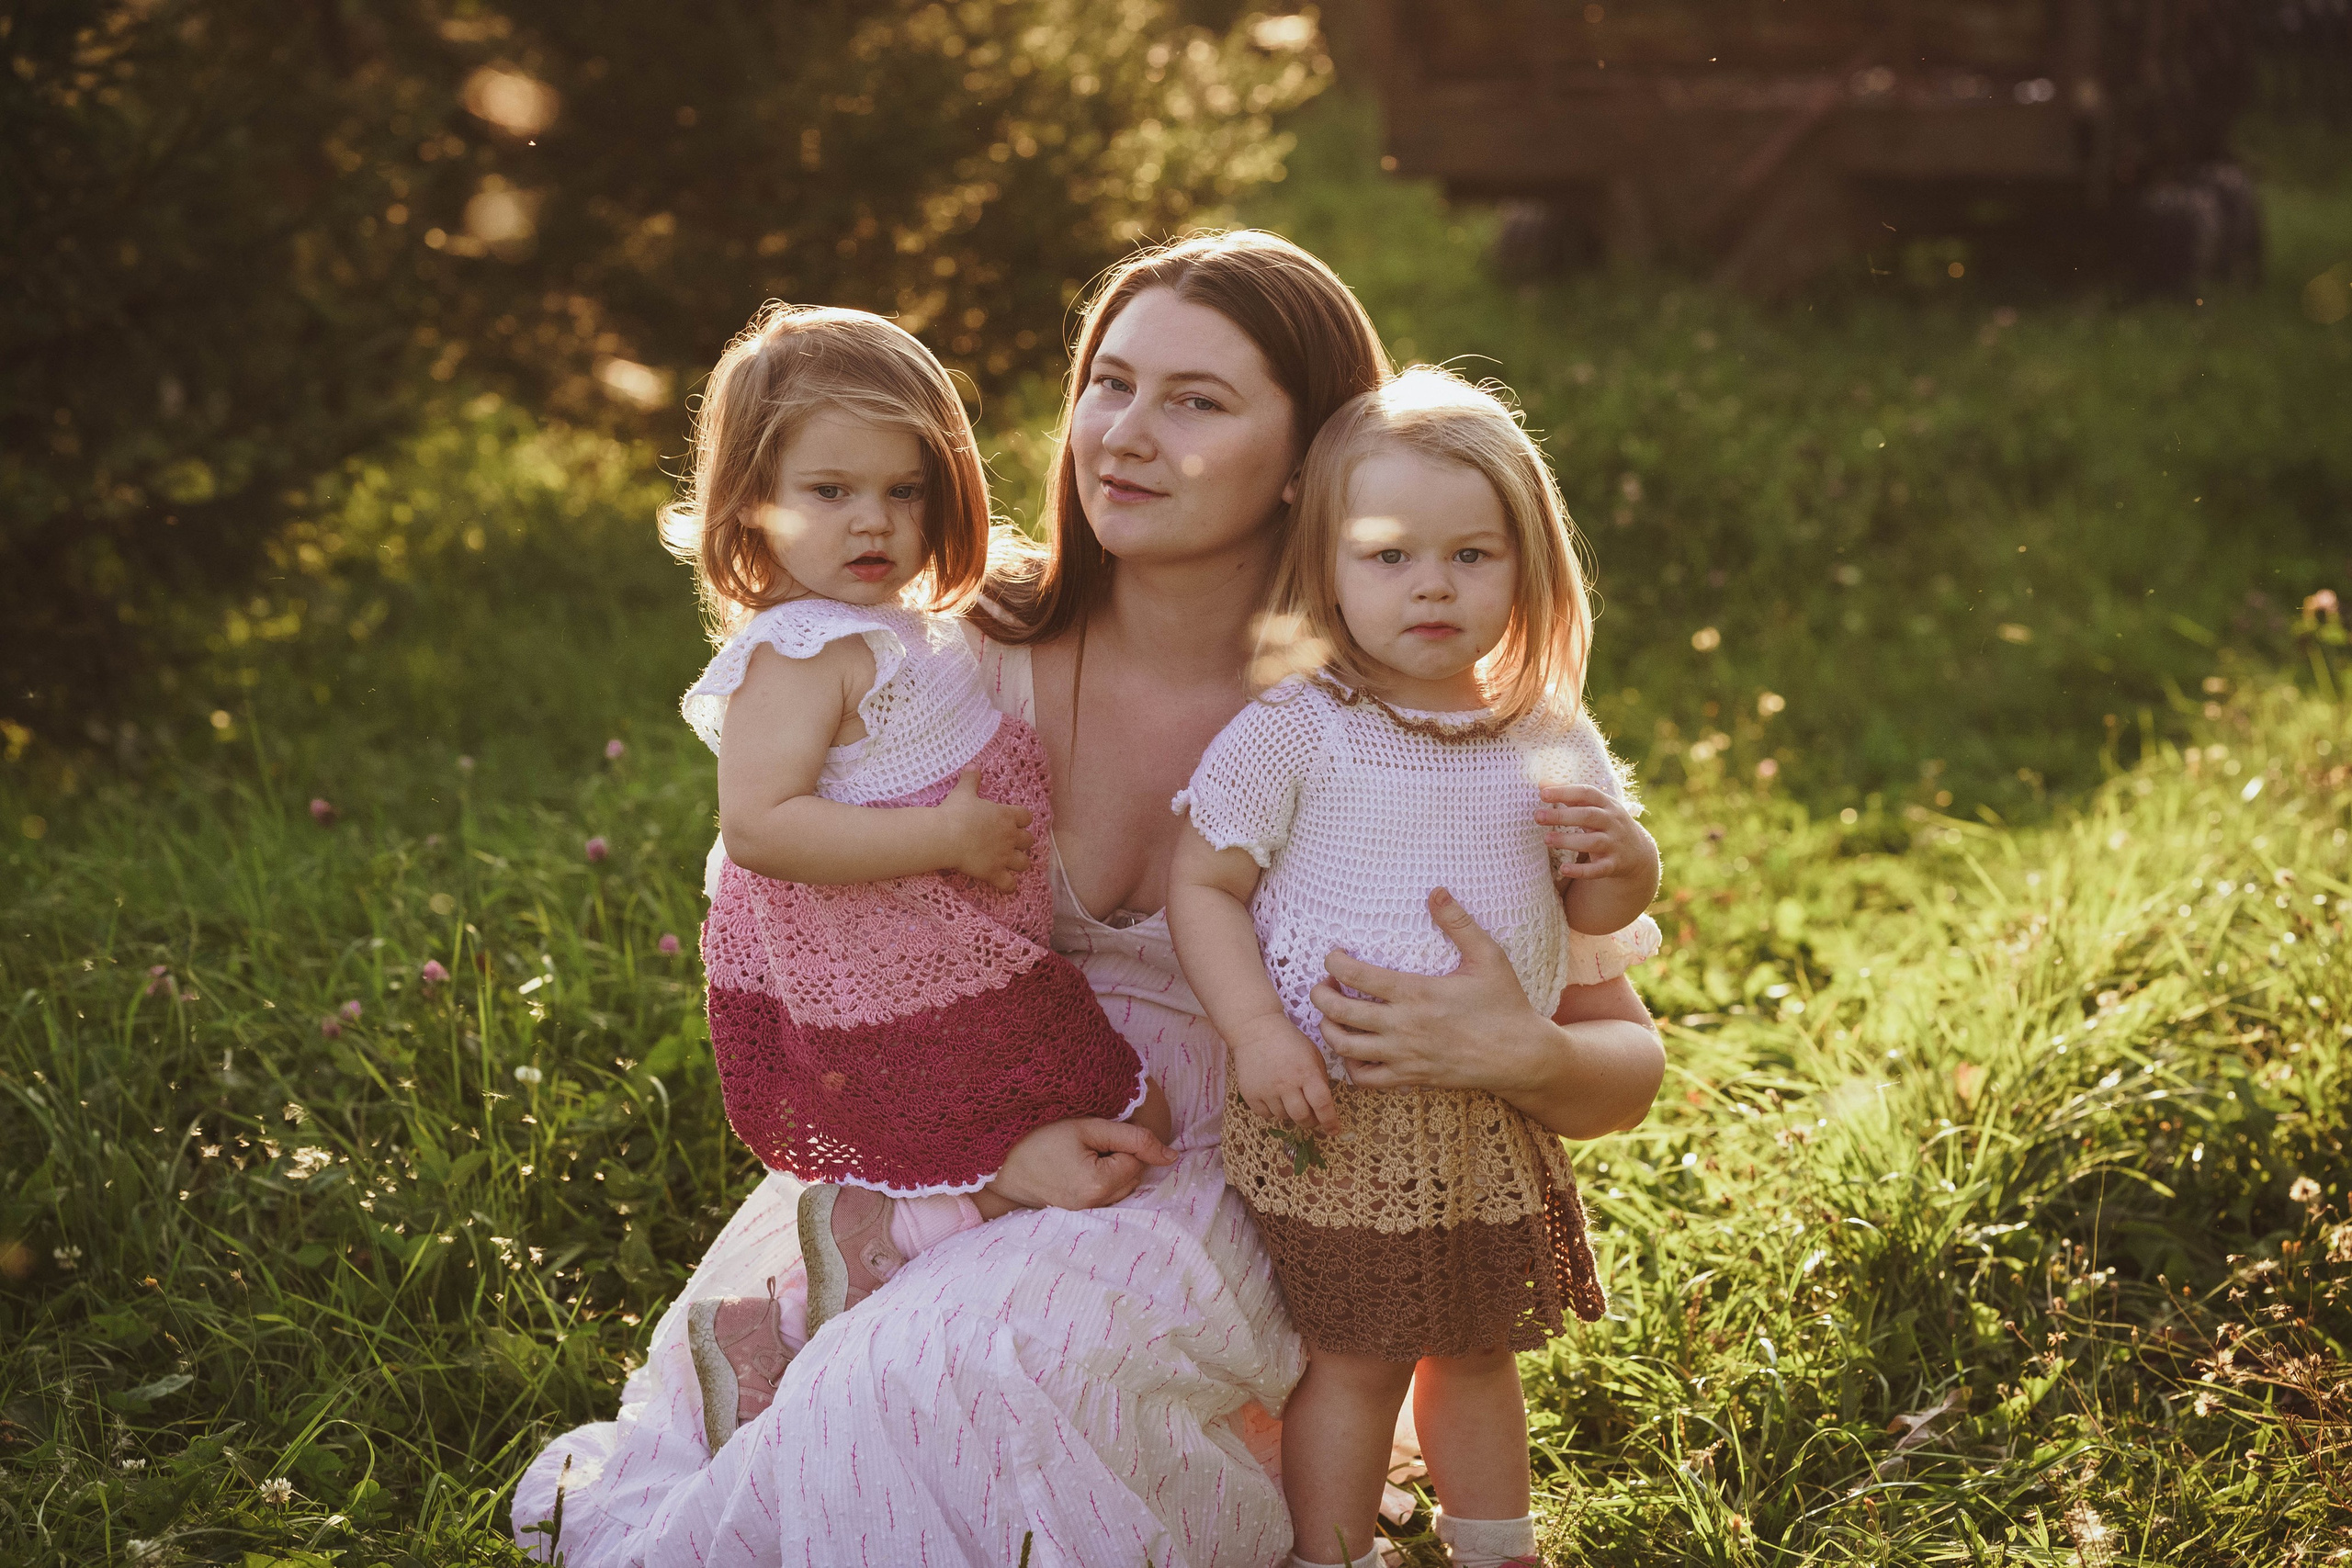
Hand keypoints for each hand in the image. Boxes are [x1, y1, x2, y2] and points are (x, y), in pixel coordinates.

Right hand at [934, 768, 1033, 891]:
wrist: (946, 836)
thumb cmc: (955, 813)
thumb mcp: (963, 792)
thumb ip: (971, 779)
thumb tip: (973, 765)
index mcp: (1006, 816)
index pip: (1027, 817)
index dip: (1022, 820)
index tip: (1014, 821)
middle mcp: (1010, 836)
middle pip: (1028, 841)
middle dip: (1022, 843)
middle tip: (1010, 843)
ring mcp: (1004, 856)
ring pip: (1024, 863)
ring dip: (1019, 864)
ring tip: (1010, 864)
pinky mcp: (994, 872)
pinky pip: (1009, 884)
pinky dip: (1009, 886)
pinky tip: (1004, 885)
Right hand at [985, 1114, 1176, 1211]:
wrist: (1000, 1160)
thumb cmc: (1040, 1137)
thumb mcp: (1088, 1128)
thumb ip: (1134, 1139)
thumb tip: (1172, 1156)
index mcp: (1099, 1185)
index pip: (1138, 1160)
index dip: (1121, 1142)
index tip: (1094, 1136)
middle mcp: (1095, 1206)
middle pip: (1133, 1176)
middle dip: (1120, 1157)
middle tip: (1086, 1144)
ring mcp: (1086, 1214)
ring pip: (1123, 1187)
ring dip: (1112, 1169)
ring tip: (1079, 1156)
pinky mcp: (1078, 1213)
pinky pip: (1107, 1194)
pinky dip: (1101, 1180)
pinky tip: (1077, 1169)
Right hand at [1229, 1016, 1341, 1135]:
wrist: (1255, 1029)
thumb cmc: (1289, 1041)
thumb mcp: (1312, 1054)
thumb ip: (1320, 1080)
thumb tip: (1324, 1106)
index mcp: (1306, 1072)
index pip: (1322, 1105)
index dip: (1330, 1121)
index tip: (1333, 1131)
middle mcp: (1286, 1084)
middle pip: (1302, 1117)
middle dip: (1310, 1121)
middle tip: (1311, 1117)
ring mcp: (1266, 1090)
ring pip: (1284, 1117)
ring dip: (1290, 1113)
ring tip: (1289, 1097)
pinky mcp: (1250, 1094)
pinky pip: (1266, 1115)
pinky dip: (1273, 1111)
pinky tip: (1274, 1096)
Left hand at [1314, 888, 1549, 1094]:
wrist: (1520, 1056)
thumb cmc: (1505, 1004)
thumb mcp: (1488, 957)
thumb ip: (1459, 923)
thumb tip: (1436, 890)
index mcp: (1415, 992)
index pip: (1355, 976)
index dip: (1334, 963)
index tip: (1333, 956)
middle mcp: (1402, 1026)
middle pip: (1338, 1012)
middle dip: (1319, 995)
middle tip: (1322, 985)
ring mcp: (1404, 1055)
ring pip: (1345, 1047)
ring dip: (1328, 1030)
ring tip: (1332, 1016)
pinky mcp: (1410, 1078)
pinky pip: (1366, 1079)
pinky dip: (1351, 1066)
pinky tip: (1356, 1050)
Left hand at [1537, 785, 1653, 884]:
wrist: (1637, 852)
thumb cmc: (1606, 823)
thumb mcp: (1594, 806)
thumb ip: (1569, 795)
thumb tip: (1542, 783)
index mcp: (1607, 804)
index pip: (1587, 793)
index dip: (1565, 792)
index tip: (1542, 793)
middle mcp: (1612, 822)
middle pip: (1588, 816)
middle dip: (1562, 816)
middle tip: (1538, 816)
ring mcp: (1614, 844)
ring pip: (1593, 842)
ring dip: (1568, 841)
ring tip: (1546, 839)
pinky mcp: (1613, 865)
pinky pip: (1598, 869)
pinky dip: (1581, 871)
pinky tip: (1564, 869)